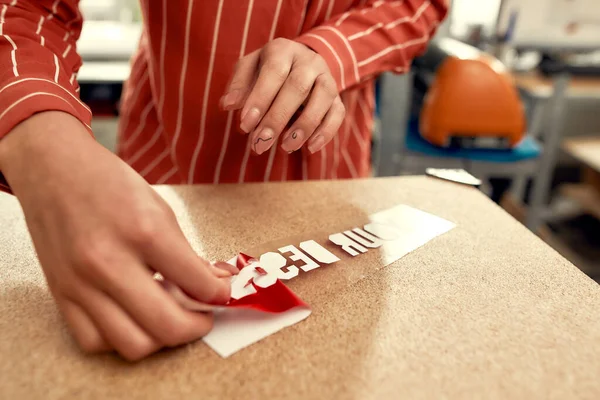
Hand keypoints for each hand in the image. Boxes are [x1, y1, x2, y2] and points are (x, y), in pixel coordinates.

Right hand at [0, 112, 230, 360]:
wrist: (52, 169)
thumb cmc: (109, 183)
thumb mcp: (160, 208)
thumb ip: (186, 254)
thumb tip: (214, 285)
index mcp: (144, 232)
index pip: (196, 283)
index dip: (220, 294)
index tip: (224, 294)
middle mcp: (109, 263)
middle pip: (166, 326)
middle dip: (197, 327)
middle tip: (203, 316)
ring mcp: (81, 284)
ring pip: (132, 345)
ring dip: (160, 340)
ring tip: (169, 318)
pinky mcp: (61, 296)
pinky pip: (95, 342)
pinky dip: (121, 340)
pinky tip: (133, 319)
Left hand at [221, 38, 345, 154]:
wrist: (301, 64)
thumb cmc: (268, 70)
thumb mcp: (249, 70)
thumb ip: (238, 86)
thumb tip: (226, 105)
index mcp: (282, 50)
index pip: (273, 72)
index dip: (260, 99)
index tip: (244, 125)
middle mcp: (309, 61)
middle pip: (297, 87)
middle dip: (277, 118)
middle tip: (260, 144)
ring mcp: (327, 78)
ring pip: (322, 99)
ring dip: (304, 126)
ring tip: (286, 147)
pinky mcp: (337, 98)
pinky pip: (337, 114)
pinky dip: (326, 132)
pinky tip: (310, 148)